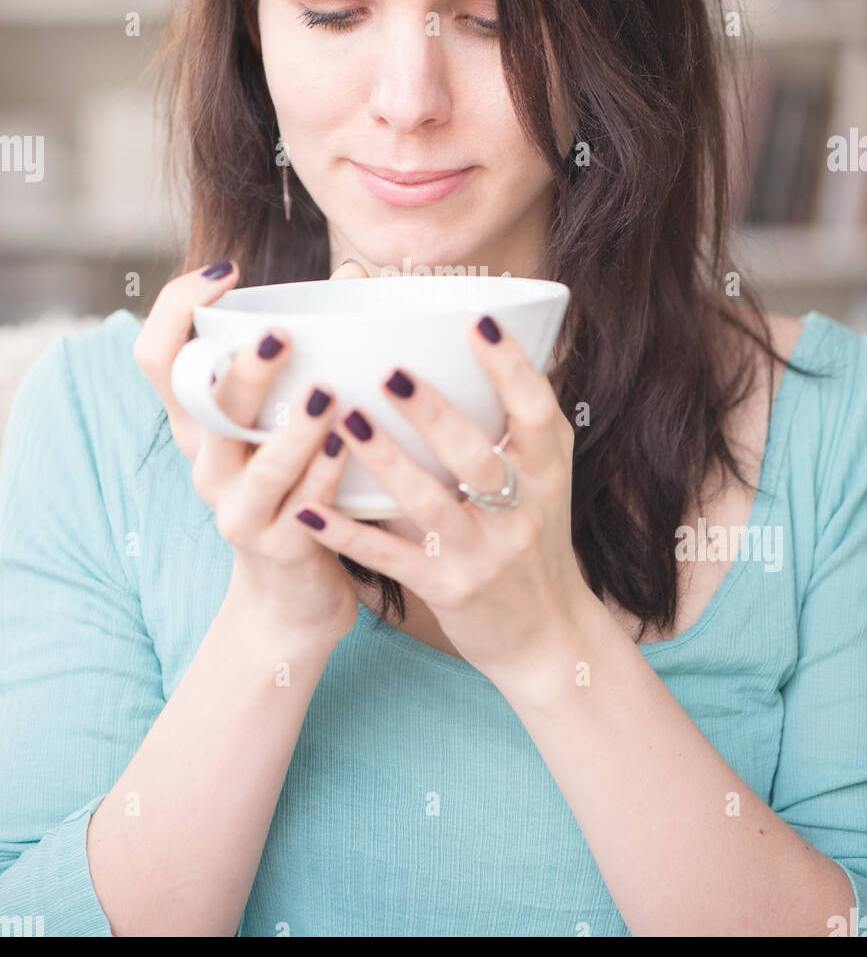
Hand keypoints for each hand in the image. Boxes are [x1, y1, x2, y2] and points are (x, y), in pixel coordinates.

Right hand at [133, 258, 369, 646]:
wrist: (291, 599)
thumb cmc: (297, 484)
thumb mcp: (283, 422)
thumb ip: (310, 353)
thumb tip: (357, 272)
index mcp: (200, 424)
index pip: (157, 357)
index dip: (176, 308)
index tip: (225, 271)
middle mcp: (206, 463)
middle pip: (205, 408)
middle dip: (241, 369)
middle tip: (282, 335)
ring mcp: (237, 509)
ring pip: (259, 464)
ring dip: (293, 428)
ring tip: (327, 395)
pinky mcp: (278, 547)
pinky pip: (305, 506)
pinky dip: (327, 472)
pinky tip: (349, 445)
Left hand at [292, 313, 590, 681]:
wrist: (546, 634)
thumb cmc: (535, 537)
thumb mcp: (545, 478)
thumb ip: (519, 422)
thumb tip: (483, 339)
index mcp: (547, 470)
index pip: (536, 409)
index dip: (510, 366)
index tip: (478, 322)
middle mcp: (523, 509)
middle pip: (478, 456)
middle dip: (435, 414)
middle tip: (390, 372)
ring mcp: (484, 553)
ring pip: (430, 505)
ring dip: (386, 463)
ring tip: (346, 422)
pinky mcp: (448, 588)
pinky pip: (392, 558)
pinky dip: (349, 534)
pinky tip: (309, 509)